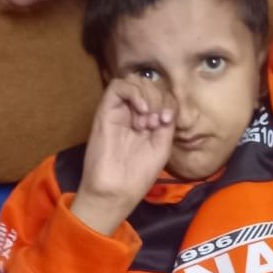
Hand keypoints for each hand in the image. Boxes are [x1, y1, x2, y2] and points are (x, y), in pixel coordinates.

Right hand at [71, 79, 176, 234]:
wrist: (116, 191)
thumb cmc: (138, 174)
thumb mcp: (162, 146)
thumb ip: (167, 123)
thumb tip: (168, 106)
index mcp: (148, 120)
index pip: (161, 94)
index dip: (168, 102)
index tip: (167, 121)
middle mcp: (133, 113)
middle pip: (149, 85)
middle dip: (159, 99)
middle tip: (156, 123)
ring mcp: (118, 111)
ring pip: (134, 81)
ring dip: (147, 96)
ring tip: (147, 121)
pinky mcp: (104, 112)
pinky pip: (117, 86)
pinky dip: (133, 92)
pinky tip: (141, 110)